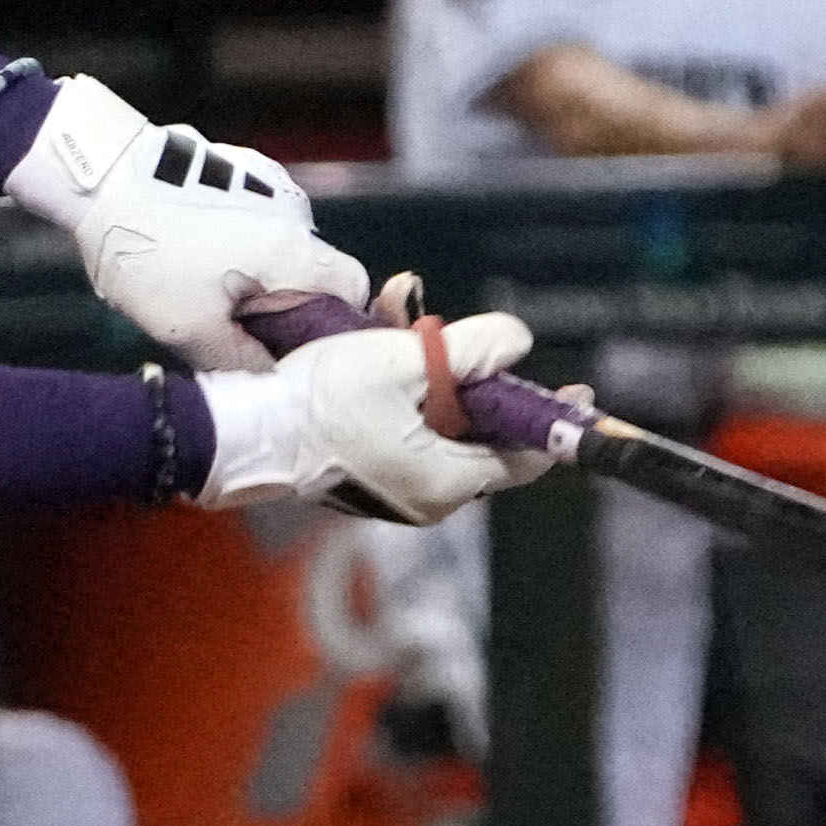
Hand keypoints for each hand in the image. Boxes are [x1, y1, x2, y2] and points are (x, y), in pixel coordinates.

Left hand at [13, 75, 365, 370]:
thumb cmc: (148, 254)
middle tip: (238, 328)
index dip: (336, 324)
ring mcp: (268, 184)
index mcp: (293, 252)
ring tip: (203, 285)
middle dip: (285, 304)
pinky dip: (237, 241)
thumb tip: (270, 381)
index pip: (355, 289)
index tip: (298, 346)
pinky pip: (256, 218)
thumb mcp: (189, 330)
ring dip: (256, 272)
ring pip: (281, 246)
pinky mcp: (239, 169)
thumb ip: (240, 363)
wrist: (102, 178)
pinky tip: (192, 250)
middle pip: (315, 271)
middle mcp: (294, 212)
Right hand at [199, 285, 558, 524]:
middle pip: (480, 438)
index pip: (521, 458)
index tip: (577, 391)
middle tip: (482, 343)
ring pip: (443, 431)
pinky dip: (411, 398)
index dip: (549, 422)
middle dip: (480, 382)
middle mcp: (427, 499)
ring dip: (439, 381)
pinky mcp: (370, 479)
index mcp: (445, 481)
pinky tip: (388, 354)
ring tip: (413, 326)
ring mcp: (397, 493)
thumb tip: (518, 342)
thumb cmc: (321, 400)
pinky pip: (411, 436)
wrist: (247, 433)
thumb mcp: (404, 361)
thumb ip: (470, 350)